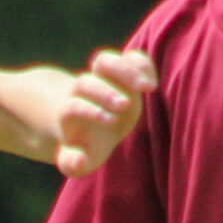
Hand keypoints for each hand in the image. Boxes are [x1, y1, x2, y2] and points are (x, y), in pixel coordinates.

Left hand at [54, 48, 156, 178]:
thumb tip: (78, 163)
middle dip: (104, 92)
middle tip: (124, 106)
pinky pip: (127, 58)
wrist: (85, 122)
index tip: (111, 122)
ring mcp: (101, 78)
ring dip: (125, 70)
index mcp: (70, 113)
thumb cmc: (83, 146)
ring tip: (148, 89)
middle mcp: (82, 92)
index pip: (73, 106)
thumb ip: (72, 164)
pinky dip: (141, 64)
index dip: (91, 111)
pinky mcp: (120, 71)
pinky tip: (152, 84)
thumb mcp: (75, 160)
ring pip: (104, 61)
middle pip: (86, 81)